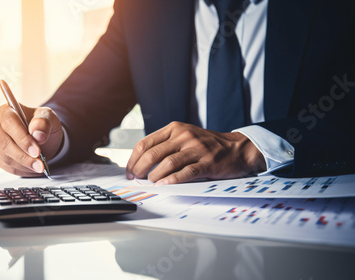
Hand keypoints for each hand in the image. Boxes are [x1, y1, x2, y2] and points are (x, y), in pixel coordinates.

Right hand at [0, 104, 63, 175]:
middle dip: (23, 156)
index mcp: (6, 110)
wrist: (40, 137)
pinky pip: (5, 166)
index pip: (9, 123)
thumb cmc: (42, 124)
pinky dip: (20, 170)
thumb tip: (38, 134)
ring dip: (24, 165)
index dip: (22, 138)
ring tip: (39, 167)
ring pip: (4, 157)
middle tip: (39, 164)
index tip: (36, 151)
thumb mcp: (49, 118)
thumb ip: (44, 122)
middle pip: (3, 143)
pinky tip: (32, 168)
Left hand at [126, 122, 265, 184]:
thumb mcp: (184, 136)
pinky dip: (173, 180)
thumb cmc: (207, 145)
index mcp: (174, 128)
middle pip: (153, 153)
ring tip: (151, 182)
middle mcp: (184, 136)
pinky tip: (164, 184)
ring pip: (167, 163)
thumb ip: (165, 145)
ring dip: (154, 176)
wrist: (237, 148)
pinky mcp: (208, 163)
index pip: (145, 143)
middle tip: (136, 178)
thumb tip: (141, 162)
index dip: (133, 159)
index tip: (129, 171)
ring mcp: (196, 149)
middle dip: (140, 169)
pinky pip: (186, 172)